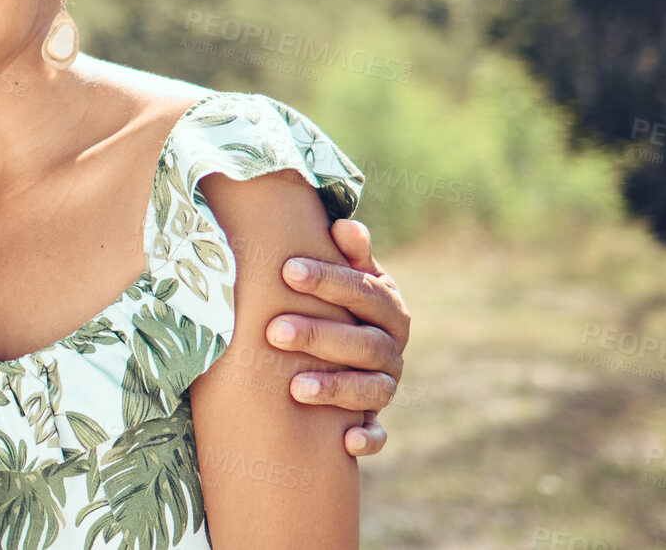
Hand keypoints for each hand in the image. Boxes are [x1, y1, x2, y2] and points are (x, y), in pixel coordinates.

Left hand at [267, 218, 409, 456]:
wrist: (344, 347)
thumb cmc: (334, 301)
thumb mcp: (345, 274)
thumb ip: (348, 253)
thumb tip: (345, 224)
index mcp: (388, 306)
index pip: (364, 291)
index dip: (328, 280)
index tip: (288, 270)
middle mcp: (392, 347)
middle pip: (363, 342)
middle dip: (319, 336)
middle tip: (274, 331)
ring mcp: (385, 384)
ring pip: (370, 389)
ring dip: (335, 388)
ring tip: (294, 388)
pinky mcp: (374, 418)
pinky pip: (379, 434)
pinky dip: (368, 439)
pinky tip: (347, 441)